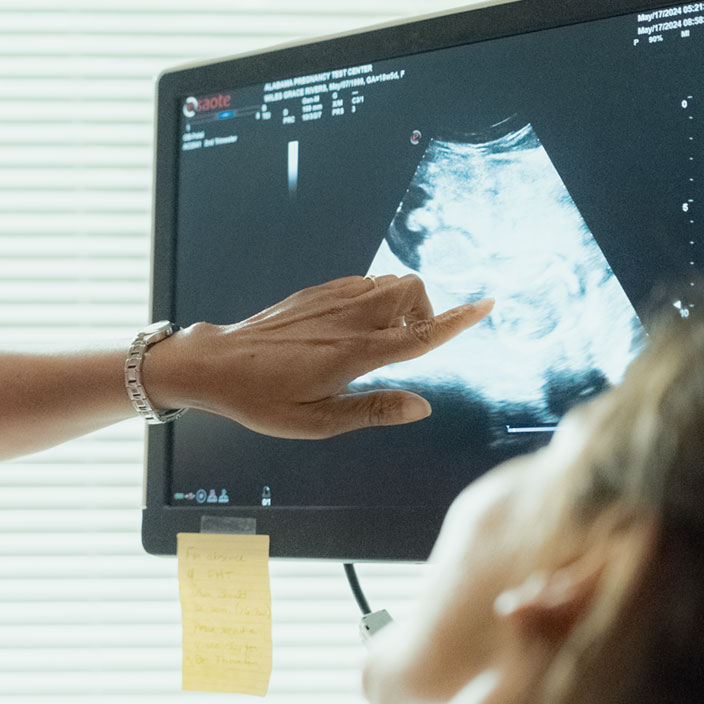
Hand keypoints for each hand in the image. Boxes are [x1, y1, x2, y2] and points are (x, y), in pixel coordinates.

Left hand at [142, 274, 492, 438]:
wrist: (215, 364)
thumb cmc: (262, 400)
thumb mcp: (318, 421)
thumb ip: (373, 411)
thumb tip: (423, 407)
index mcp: (354, 355)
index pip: (420, 335)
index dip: (458, 321)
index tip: (487, 304)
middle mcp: (347, 320)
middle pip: (411, 292)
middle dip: (425, 311)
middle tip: (408, 345)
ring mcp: (330, 301)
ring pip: (388, 281)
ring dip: (400, 303)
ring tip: (380, 339)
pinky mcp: (314, 294)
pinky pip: (362, 282)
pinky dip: (374, 297)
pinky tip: (355, 326)